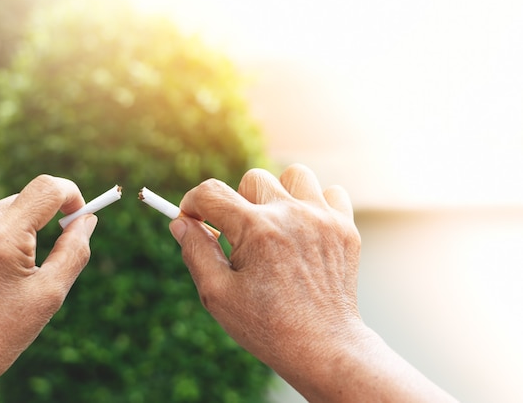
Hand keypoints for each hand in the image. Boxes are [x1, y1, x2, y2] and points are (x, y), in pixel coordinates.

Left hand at [0, 175, 96, 401]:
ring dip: (4, 231)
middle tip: (34, 261)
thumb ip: (75, 250)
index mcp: (2, 238)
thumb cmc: (0, 333)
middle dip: (36, 224)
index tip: (75, 213)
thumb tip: (87, 219)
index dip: (70, 195)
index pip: (47, 188)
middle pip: (21, 201)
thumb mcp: (49, 295)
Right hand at [170, 164, 456, 401]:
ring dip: (279, 194)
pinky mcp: (345, 228)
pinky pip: (330, 192)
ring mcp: (323, 219)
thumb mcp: (218, 295)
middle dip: (237, 203)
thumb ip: (195, 252)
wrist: (323, 348)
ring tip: (276, 225)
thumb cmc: (266, 326)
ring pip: (294, 175)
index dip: (192, 204)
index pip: (210, 193)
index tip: (192, 219)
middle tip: (241, 238)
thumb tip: (180, 222)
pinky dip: (316, 205)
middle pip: (252, 180)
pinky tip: (306, 231)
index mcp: (256, 230)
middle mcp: (291, 215)